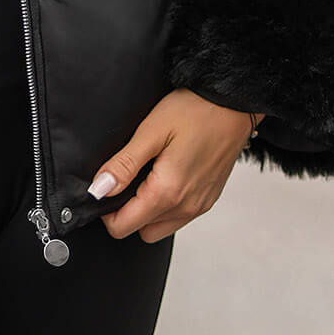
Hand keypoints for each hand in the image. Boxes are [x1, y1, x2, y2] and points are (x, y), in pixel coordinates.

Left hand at [86, 88, 255, 243]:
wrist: (234, 103)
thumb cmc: (195, 111)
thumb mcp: (151, 132)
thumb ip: (123, 164)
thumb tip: (99, 189)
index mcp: (168, 193)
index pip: (123, 227)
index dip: (106, 210)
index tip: (106, 185)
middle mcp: (186, 207)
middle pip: (141, 231)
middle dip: (126, 212)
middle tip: (124, 178)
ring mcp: (200, 205)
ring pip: (161, 227)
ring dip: (147, 211)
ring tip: (145, 175)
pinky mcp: (209, 198)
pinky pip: (180, 216)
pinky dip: (166, 205)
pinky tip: (164, 175)